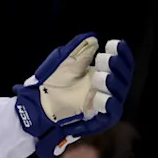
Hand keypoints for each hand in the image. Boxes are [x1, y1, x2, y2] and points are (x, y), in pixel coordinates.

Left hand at [14, 33, 133, 157]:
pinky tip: (101, 96)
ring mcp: (104, 105)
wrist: (35, 104)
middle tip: (104, 58)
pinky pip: (109, 113)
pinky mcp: (99, 120)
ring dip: (112, 84)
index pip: (119, 63)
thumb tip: (92, 38)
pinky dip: (108, 104)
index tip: (114, 43)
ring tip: (99, 75)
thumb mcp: (63, 62)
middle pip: (122, 78)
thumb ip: (77, 51)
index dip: (120, 53)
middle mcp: (108, 89)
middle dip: (116, 67)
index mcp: (103, 73)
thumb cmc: (51, 83)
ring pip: (118, 94)